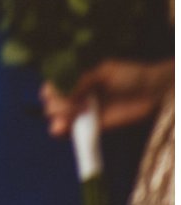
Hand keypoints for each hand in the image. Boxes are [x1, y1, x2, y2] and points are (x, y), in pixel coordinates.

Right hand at [41, 59, 173, 136]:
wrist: (155, 91)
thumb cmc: (130, 75)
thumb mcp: (103, 72)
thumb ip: (83, 82)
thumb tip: (64, 94)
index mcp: (79, 78)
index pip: (56, 85)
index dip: (50, 90)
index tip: (48, 95)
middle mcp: (81, 95)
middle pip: (58, 102)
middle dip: (54, 107)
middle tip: (61, 109)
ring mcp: (89, 111)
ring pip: (65, 118)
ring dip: (58, 121)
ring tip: (60, 124)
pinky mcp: (99, 126)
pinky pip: (80, 131)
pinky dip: (68, 133)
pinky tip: (60, 131)